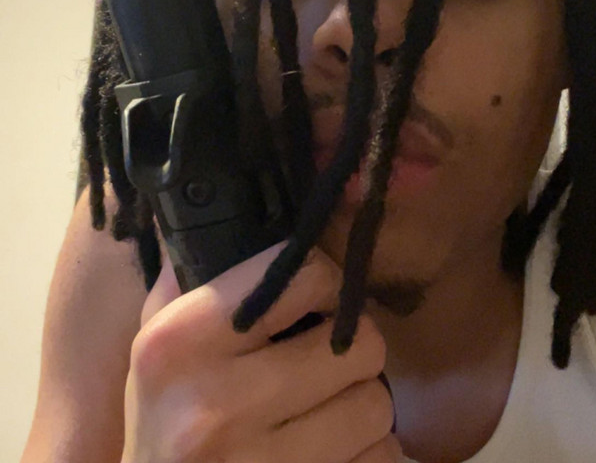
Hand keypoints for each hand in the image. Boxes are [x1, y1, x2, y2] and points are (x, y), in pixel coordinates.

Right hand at [120, 242, 400, 462]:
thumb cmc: (163, 419)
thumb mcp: (157, 345)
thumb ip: (192, 280)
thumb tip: (232, 212)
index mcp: (180, 344)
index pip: (305, 275)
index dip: (325, 282)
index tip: (319, 298)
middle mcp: (215, 406)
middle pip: (357, 343)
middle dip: (351, 347)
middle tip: (327, 358)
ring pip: (376, 405)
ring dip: (361, 403)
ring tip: (325, 409)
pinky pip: (383, 457)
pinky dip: (368, 451)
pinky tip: (331, 449)